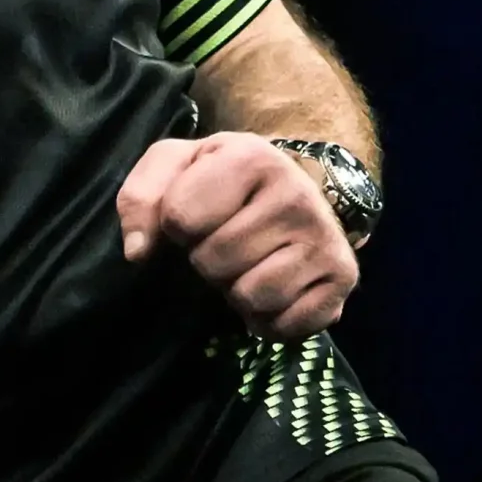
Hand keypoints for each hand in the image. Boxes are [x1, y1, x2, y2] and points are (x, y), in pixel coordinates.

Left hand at [116, 132, 356, 338]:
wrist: (292, 191)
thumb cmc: (220, 181)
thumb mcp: (174, 167)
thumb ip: (140, 198)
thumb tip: (138, 252)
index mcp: (251, 156)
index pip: (179, 218)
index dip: (176, 226)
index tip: (197, 214)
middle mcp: (297, 194)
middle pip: (214, 261)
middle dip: (207, 261)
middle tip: (227, 242)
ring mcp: (325, 238)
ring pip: (251, 297)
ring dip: (236, 292)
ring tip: (249, 265)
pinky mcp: (344, 279)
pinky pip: (285, 325)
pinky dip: (268, 320)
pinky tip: (273, 291)